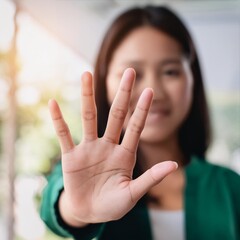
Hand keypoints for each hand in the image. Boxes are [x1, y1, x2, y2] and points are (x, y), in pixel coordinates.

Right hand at [49, 68, 176, 225]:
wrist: (89, 212)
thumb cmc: (113, 204)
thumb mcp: (133, 194)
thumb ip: (151, 178)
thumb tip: (175, 165)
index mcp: (125, 155)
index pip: (135, 128)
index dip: (142, 110)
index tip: (149, 90)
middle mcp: (107, 146)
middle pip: (116, 115)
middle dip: (123, 94)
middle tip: (129, 71)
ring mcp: (89, 149)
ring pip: (89, 118)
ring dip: (87, 97)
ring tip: (86, 74)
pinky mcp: (71, 157)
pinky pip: (64, 135)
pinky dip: (58, 120)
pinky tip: (53, 104)